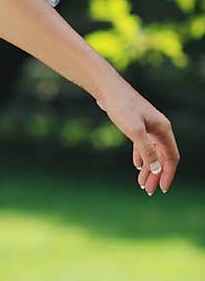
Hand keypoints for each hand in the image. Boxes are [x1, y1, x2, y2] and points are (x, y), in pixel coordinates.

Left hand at [94, 79, 178, 194]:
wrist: (108, 89)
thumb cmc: (121, 107)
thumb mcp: (134, 130)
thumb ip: (146, 150)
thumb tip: (157, 169)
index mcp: (163, 129)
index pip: (172, 157)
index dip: (168, 174)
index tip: (162, 189)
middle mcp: (159, 128)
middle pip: (163, 157)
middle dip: (157, 175)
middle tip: (148, 191)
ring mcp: (149, 126)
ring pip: (153, 152)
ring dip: (148, 168)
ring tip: (141, 183)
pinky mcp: (138, 125)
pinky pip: (144, 146)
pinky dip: (142, 157)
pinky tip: (136, 166)